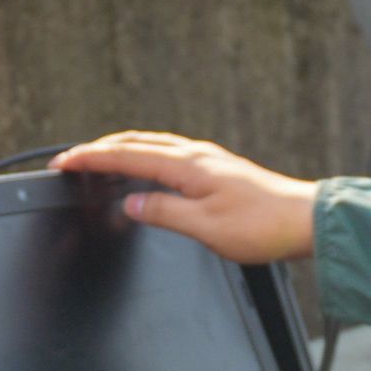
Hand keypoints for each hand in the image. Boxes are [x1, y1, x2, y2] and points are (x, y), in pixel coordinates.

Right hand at [50, 132, 319, 263]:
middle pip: (137, 143)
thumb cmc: (262, 226)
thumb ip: (163, 212)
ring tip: (99, 159)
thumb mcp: (205, 227)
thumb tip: (131, 203)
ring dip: (122, 149)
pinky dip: (145, 156)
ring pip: (154, 146)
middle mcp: (197, 155)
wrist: (306, 221)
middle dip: (100, 150)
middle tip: (72, 159)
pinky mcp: (218, 169)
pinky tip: (146, 167)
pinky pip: (169, 154)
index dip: (92, 159)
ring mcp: (209, 160)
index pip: (127, 156)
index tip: (64, 162)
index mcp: (188, 166)